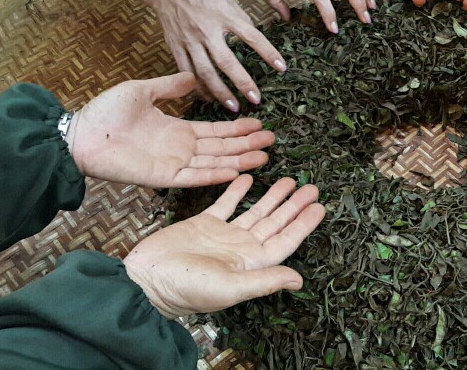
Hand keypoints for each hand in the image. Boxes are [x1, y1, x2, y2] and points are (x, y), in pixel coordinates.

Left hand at [66, 73, 273, 186]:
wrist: (80, 135)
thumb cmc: (105, 113)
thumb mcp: (143, 92)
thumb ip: (170, 88)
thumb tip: (194, 77)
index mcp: (177, 129)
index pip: (215, 130)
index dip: (238, 128)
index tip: (259, 122)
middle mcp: (181, 148)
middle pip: (223, 148)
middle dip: (248, 144)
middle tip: (273, 140)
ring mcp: (174, 164)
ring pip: (215, 162)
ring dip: (240, 160)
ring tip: (265, 155)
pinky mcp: (164, 177)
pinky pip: (195, 177)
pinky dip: (216, 175)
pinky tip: (237, 171)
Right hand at [124, 175, 325, 317]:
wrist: (146, 278)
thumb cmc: (187, 288)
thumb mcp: (230, 286)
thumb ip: (265, 280)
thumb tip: (299, 280)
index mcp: (251, 263)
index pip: (285, 240)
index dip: (303, 224)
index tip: (320, 207)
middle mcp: (241, 248)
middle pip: (275, 222)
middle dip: (294, 205)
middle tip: (312, 187)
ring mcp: (223, 235)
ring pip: (254, 211)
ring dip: (272, 196)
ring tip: (289, 179)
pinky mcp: (203, 223)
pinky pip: (225, 204)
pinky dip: (237, 191)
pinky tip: (249, 177)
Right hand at [142, 0, 286, 111]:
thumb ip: (240, 18)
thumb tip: (255, 37)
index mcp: (224, 14)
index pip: (252, 37)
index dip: (268, 53)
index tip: (282, 68)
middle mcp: (207, 30)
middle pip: (227, 61)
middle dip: (242, 82)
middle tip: (256, 99)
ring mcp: (189, 40)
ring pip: (205, 72)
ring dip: (220, 92)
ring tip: (234, 106)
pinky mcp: (175, 46)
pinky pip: (186, 71)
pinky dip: (197, 87)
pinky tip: (207, 98)